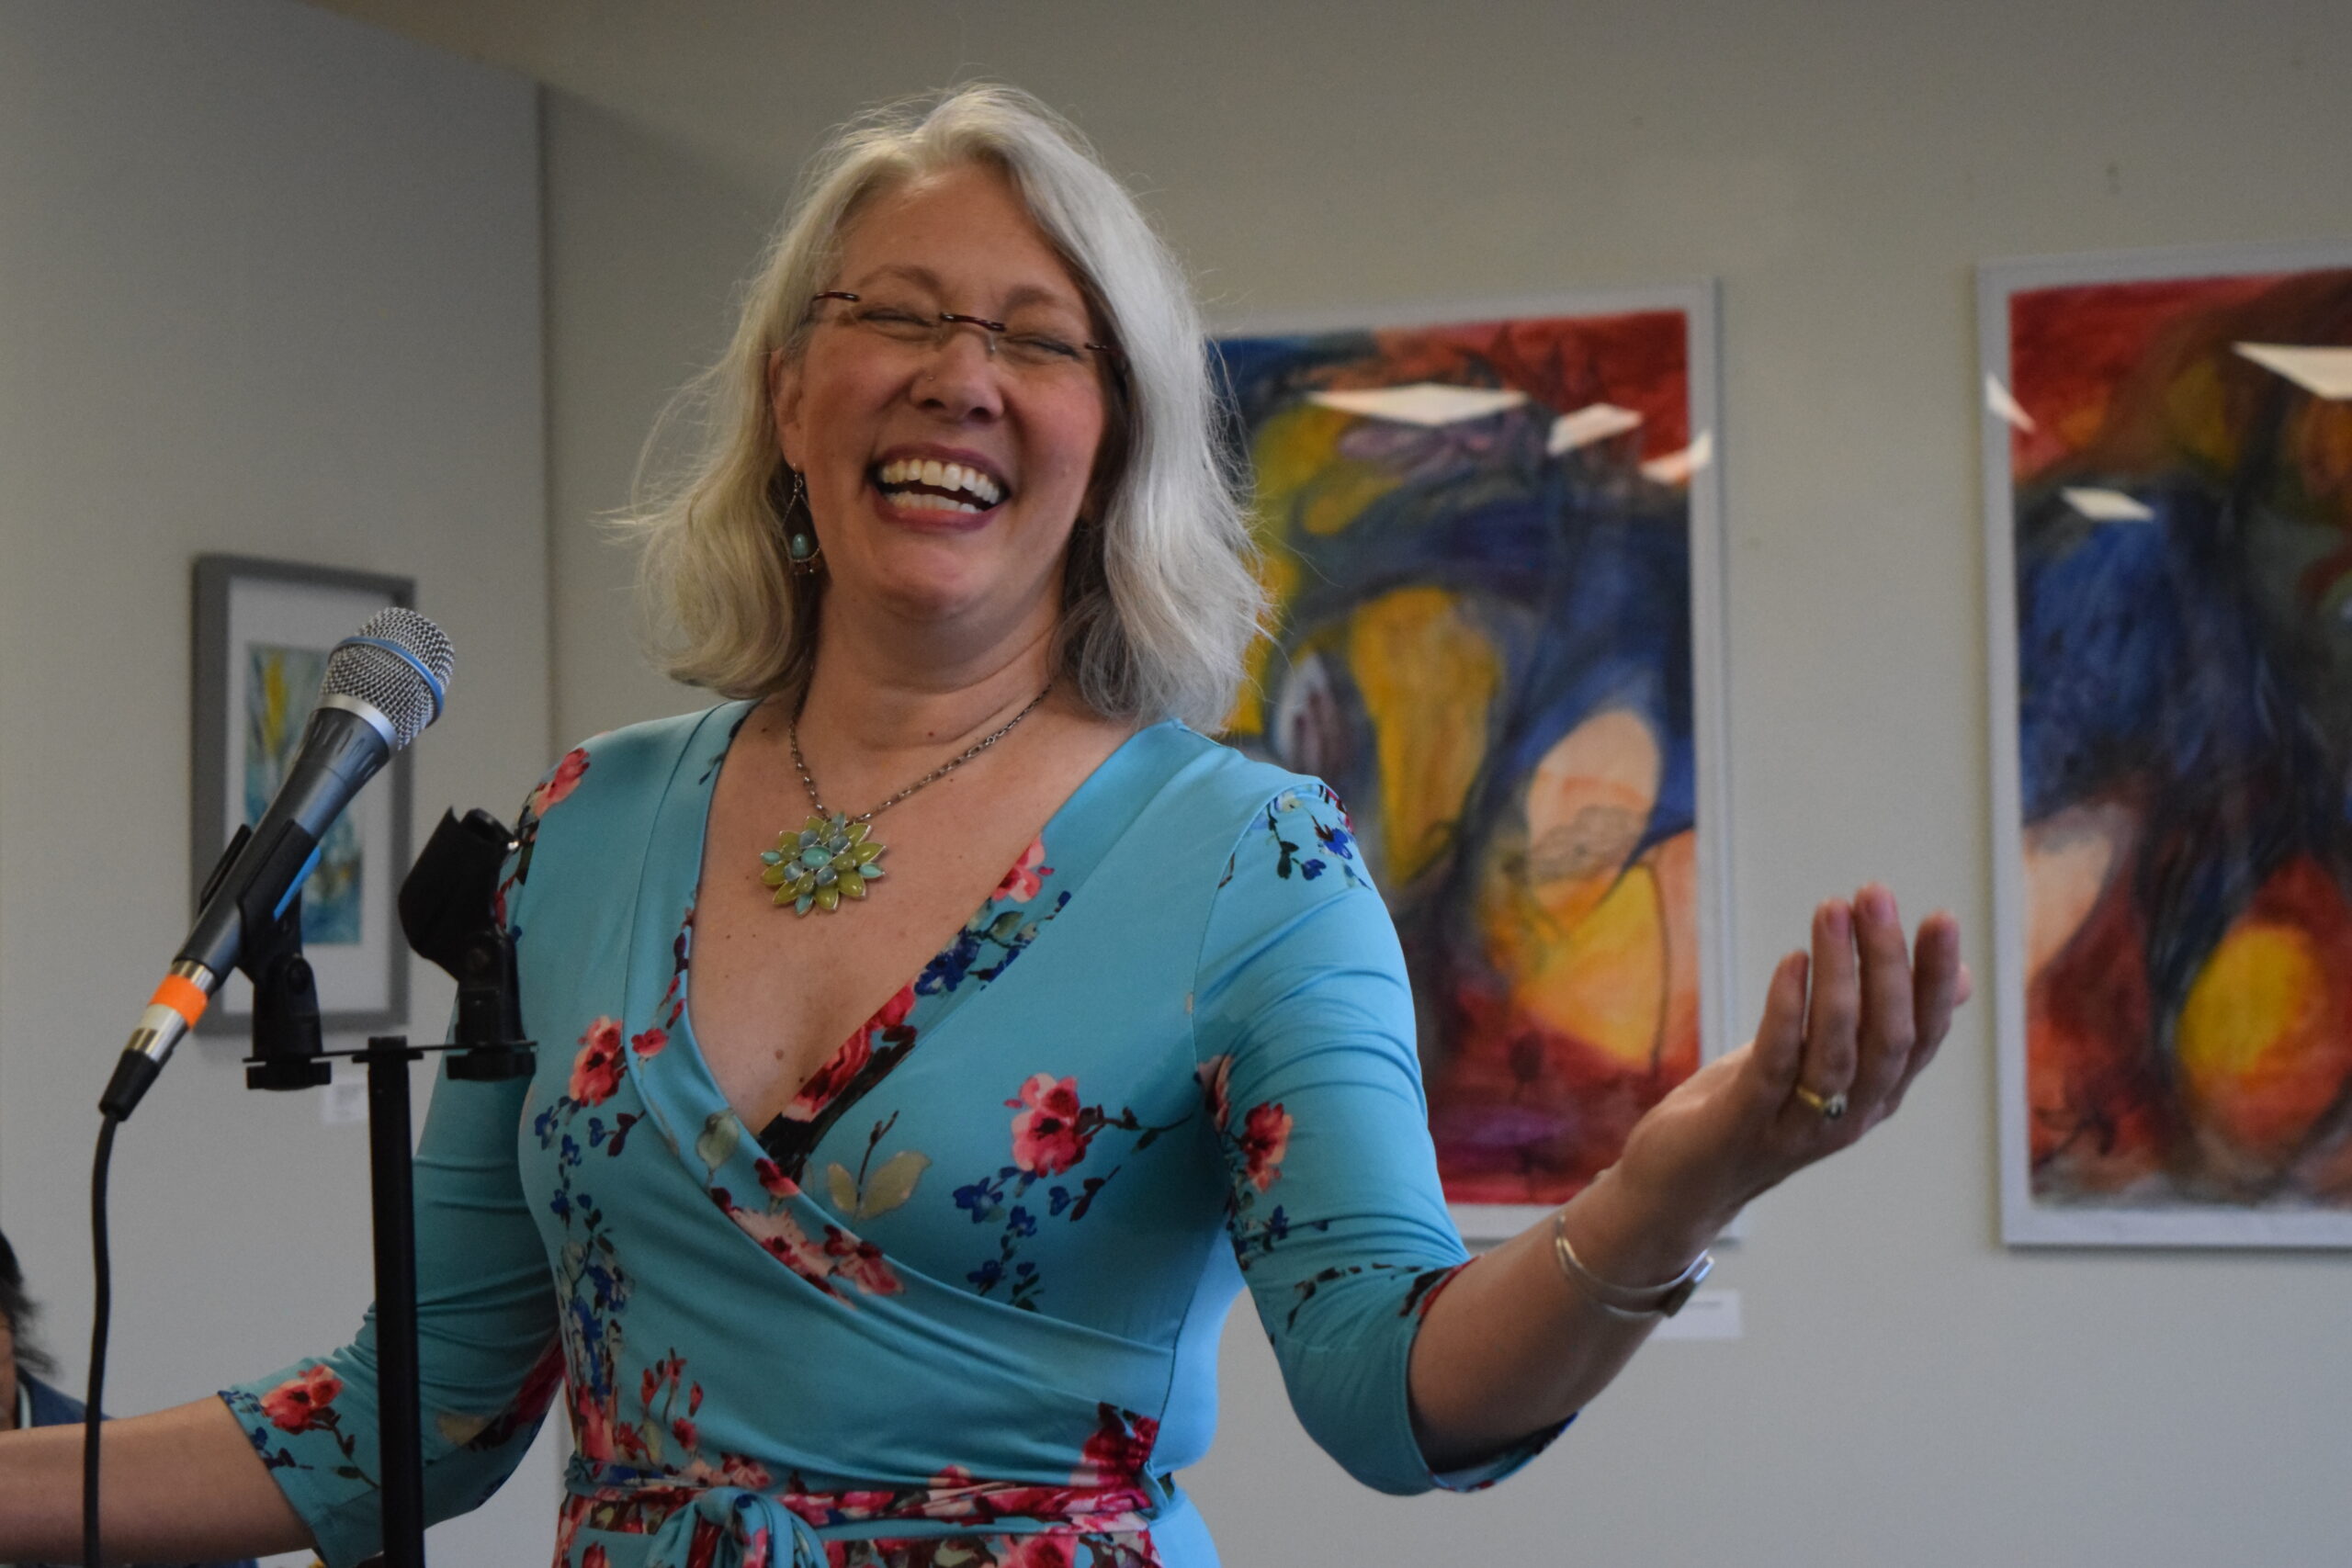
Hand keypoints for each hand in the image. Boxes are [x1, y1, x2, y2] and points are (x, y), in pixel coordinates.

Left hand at [1608, 884, 1970, 1244]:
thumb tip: (1959, 983)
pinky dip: (1787, 1009)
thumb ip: (1883, 1027)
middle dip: (1888, 962)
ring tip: (1833, 911)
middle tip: (1875, 895)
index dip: (1936, 979)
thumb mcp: (1825, 1065)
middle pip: (1889, 1037)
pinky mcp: (1746, 1122)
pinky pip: (1777, 1062)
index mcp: (1875, 1097)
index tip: (1940, 918)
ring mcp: (1800, 1124)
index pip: (1924, 1035)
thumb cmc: (1754, 1112)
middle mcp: (1850, 1115)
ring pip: (1837, 1046)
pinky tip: (1792, 961)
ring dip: (1840, 973)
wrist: (1680, 1188)